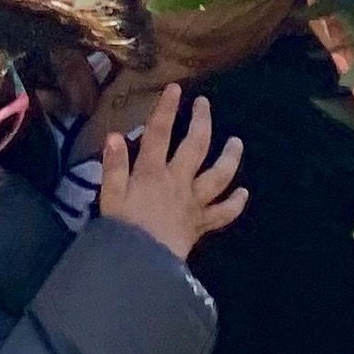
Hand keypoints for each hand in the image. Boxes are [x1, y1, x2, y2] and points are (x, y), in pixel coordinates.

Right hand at [97, 85, 247, 258]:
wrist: (142, 265)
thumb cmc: (122, 230)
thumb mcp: (109, 196)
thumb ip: (113, 165)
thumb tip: (114, 135)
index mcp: (152, 172)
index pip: (159, 133)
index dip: (166, 109)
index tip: (175, 88)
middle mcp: (178, 182)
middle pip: (196, 146)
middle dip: (202, 122)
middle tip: (205, 104)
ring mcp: (193, 203)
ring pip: (218, 176)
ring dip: (230, 158)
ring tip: (237, 142)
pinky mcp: (201, 224)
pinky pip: (222, 214)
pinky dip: (235, 204)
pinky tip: (243, 193)